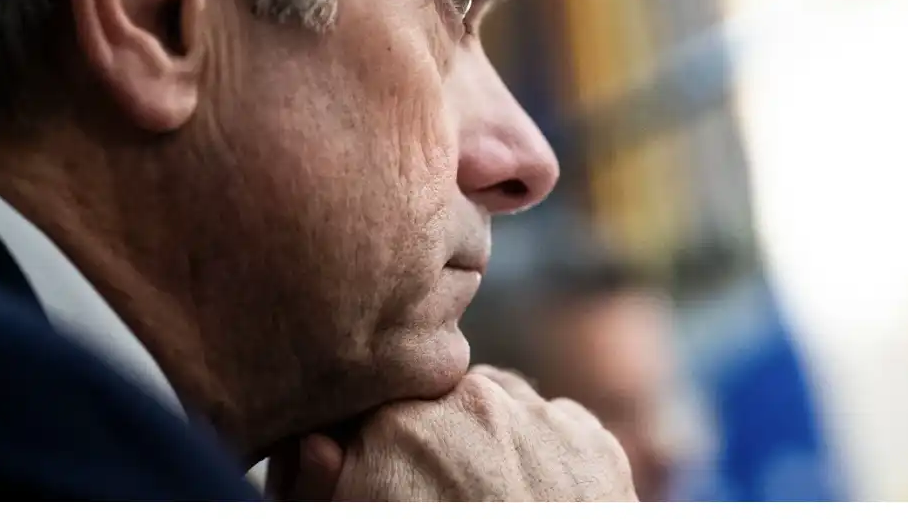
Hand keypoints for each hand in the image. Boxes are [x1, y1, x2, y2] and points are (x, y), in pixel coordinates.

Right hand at [269, 365, 636, 501]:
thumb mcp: (359, 516)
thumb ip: (319, 489)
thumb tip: (312, 444)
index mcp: (395, 424)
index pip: (374, 410)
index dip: (375, 448)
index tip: (383, 480)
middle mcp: (469, 401)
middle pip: (440, 402)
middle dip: (435, 439)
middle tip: (439, 499)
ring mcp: (539, 415)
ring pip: (501, 406)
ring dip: (491, 438)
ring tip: (489, 501)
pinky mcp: (594, 441)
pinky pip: (557, 427)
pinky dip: (546, 455)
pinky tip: (537, 503)